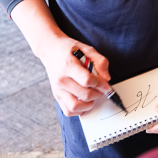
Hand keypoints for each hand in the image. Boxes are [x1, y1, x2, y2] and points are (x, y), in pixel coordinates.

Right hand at [11, 0, 111, 117]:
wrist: (48, 47)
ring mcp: (56, 88)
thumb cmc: (70, 47)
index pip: (88, 80)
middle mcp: (61, 77)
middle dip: (99, 95)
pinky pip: (67, 110)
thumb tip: (107, 76)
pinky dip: (78, 111)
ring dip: (89, 104)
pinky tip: (85, 103)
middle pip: (84, 94)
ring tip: (95, 97)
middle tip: (104, 91)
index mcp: (69, 63)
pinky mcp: (55, 94)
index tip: (109, 86)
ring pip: (75, 106)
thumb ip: (99, 60)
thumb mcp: (86, 47)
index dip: (102, 85)